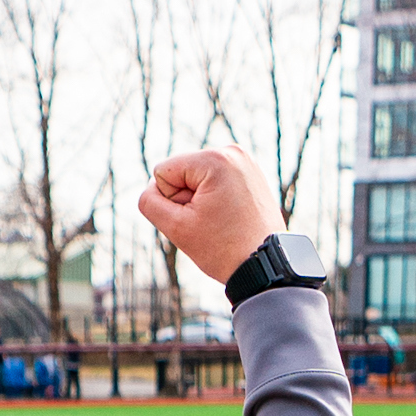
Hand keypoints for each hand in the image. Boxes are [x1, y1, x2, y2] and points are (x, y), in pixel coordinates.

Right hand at [134, 149, 281, 288]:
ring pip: (196, 179)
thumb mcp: (176, 227)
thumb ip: (150, 202)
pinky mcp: (250, 173)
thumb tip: (154, 186)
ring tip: (223, 220)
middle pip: (181, 173)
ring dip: (201, 201)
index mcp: (214, 158)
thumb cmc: (223, 249)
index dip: (172, 202)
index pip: (163, 173)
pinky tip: (232, 216)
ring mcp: (244, 161)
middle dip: (188, 200)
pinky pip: (214, 182)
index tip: (199, 219)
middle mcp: (232, 151)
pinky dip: (216, 200)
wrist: (266, 265)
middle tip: (213, 223)